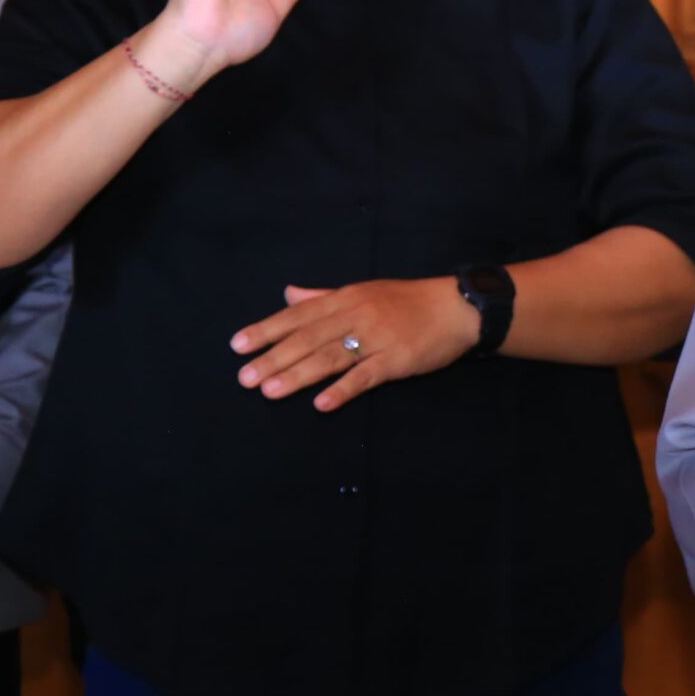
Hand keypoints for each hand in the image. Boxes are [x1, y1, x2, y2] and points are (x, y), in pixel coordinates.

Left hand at [233, 278, 481, 411]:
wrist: (457, 308)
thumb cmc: (407, 301)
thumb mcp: (363, 291)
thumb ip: (323, 296)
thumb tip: (288, 294)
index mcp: (345, 298)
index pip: (298, 315)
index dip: (267, 329)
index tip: (238, 345)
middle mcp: (356, 316)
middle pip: (308, 338)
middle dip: (274, 358)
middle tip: (244, 378)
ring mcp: (376, 338)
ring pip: (330, 357)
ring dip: (298, 375)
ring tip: (270, 391)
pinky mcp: (396, 360)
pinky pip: (365, 376)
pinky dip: (343, 389)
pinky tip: (322, 404)